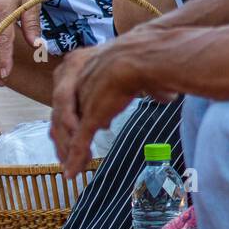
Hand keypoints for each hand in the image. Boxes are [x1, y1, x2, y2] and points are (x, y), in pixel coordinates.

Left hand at [50, 43, 167, 179]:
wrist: (142, 56)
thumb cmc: (148, 54)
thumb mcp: (144, 70)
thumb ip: (150, 87)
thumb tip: (168, 96)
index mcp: (82, 63)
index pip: (69, 94)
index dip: (73, 113)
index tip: (79, 128)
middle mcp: (74, 81)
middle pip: (60, 114)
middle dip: (62, 137)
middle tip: (65, 154)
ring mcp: (81, 100)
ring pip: (66, 131)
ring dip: (67, 152)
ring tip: (71, 168)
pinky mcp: (88, 116)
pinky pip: (78, 141)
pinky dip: (74, 159)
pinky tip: (72, 173)